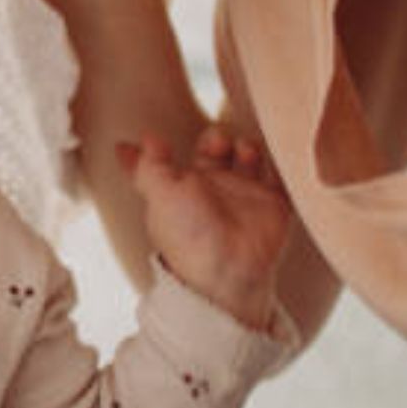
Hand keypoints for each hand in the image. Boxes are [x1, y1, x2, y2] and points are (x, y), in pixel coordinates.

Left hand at [120, 128, 289, 330]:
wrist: (230, 270)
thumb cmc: (188, 235)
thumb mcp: (158, 195)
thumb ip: (147, 166)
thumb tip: (125, 145)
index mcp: (182, 189)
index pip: (169, 163)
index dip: (161, 148)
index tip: (154, 138)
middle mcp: (213, 190)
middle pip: (214, 151)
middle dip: (216, 137)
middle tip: (217, 142)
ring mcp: (245, 196)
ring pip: (248, 158)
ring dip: (246, 145)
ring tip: (243, 151)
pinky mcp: (274, 204)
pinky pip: (281, 175)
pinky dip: (280, 160)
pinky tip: (270, 154)